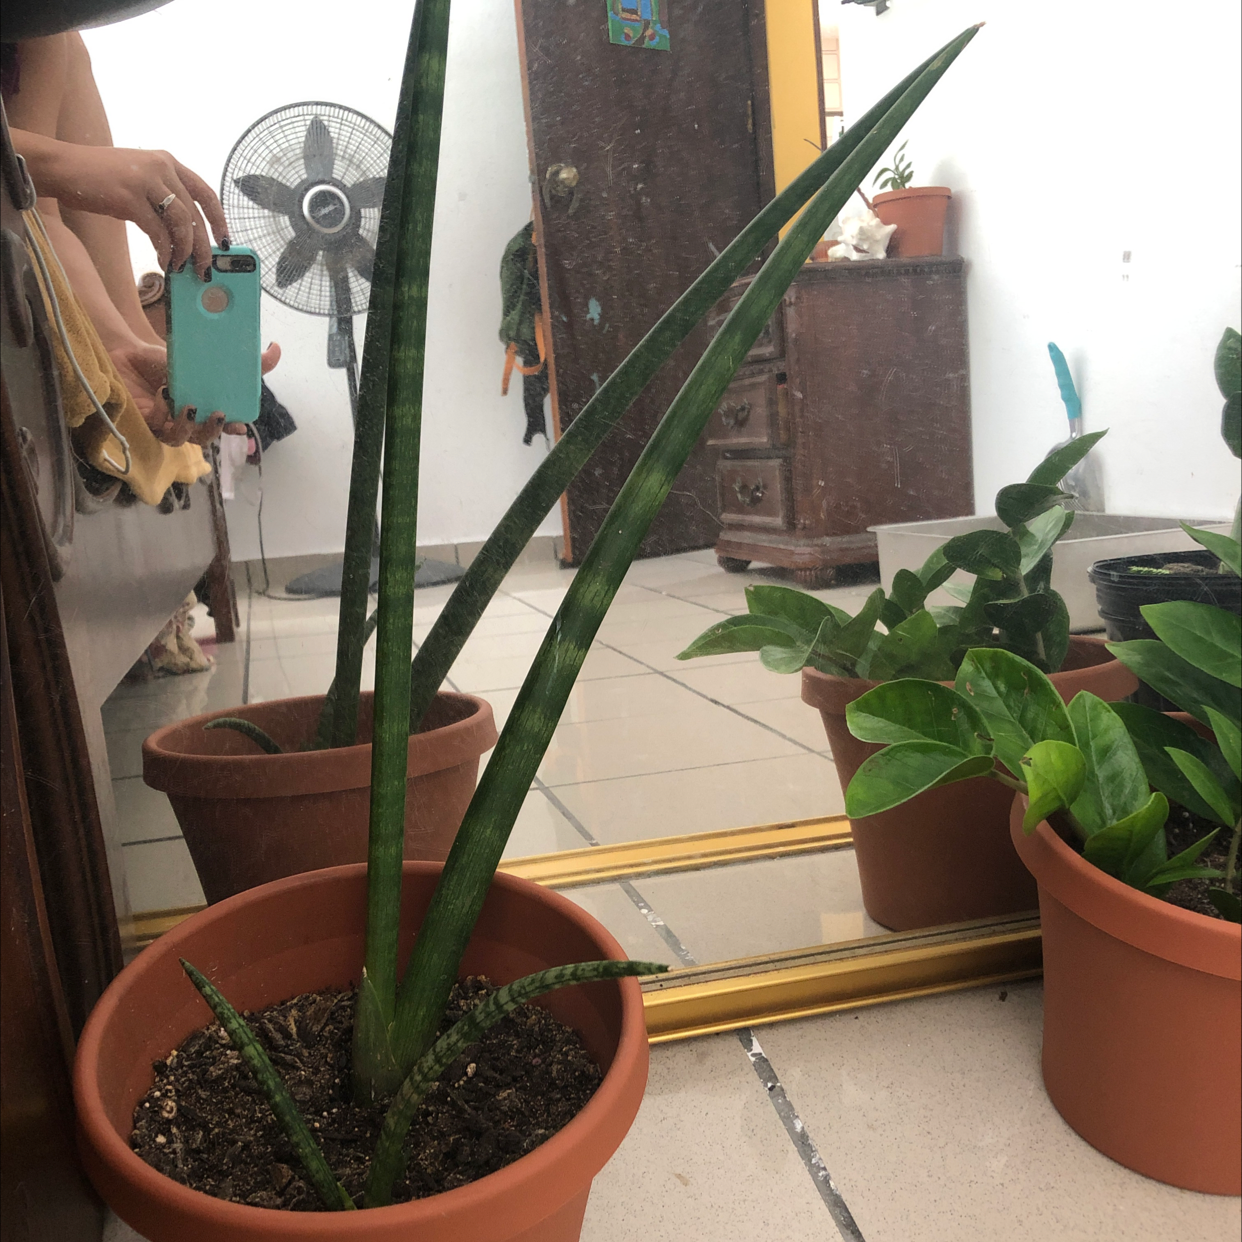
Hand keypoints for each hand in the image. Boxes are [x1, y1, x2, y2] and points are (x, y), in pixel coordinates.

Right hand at [50, 144, 227, 277]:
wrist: (63, 167)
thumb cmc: (101, 179)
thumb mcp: (140, 178)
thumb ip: (164, 197)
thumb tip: (186, 235)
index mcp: (167, 161)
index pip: (205, 192)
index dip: (219, 219)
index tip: (224, 241)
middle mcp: (160, 167)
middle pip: (196, 213)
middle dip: (204, 246)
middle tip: (205, 268)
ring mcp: (145, 181)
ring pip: (182, 223)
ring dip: (185, 250)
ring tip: (181, 266)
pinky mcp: (129, 198)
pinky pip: (158, 232)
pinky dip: (165, 250)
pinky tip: (163, 260)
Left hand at [110, 339, 282, 445]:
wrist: (128, 354)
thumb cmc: (166, 360)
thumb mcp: (203, 358)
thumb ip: (242, 359)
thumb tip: (276, 348)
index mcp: (204, 411)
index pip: (224, 427)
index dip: (233, 429)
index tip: (240, 426)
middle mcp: (187, 423)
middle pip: (204, 439)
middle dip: (212, 430)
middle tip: (218, 414)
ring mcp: (165, 425)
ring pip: (181, 440)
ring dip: (187, 426)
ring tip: (190, 406)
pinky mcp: (145, 423)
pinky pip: (158, 425)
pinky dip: (163, 410)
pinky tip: (164, 392)